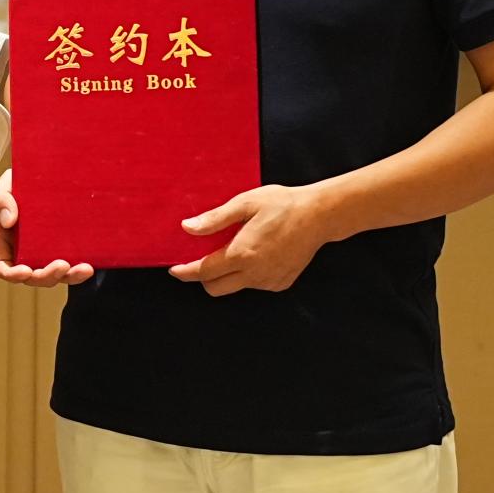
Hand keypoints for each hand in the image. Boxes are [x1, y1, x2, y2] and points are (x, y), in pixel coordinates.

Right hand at [0, 166, 93, 287]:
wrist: (51, 173)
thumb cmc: (23, 180)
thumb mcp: (7, 184)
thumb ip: (0, 199)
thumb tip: (8, 221)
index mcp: (6, 242)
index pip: (3, 267)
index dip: (12, 275)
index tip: (25, 271)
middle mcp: (25, 253)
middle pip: (32, 277)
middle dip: (46, 276)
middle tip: (62, 265)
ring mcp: (47, 254)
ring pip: (55, 276)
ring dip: (69, 276)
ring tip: (84, 269)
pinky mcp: (66, 250)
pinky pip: (72, 267)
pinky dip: (80, 271)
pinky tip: (90, 265)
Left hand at [169, 184, 332, 296]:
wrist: (319, 215)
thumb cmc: (282, 205)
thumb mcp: (245, 204)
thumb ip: (214, 219)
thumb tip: (187, 228)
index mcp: (242, 254)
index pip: (204, 272)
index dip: (186, 272)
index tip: (174, 271)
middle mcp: (255, 274)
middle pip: (215, 288)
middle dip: (204, 277)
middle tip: (203, 259)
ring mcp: (269, 281)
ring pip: (236, 287)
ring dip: (228, 275)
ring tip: (237, 249)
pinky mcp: (282, 283)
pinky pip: (256, 285)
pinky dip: (248, 274)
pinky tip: (257, 254)